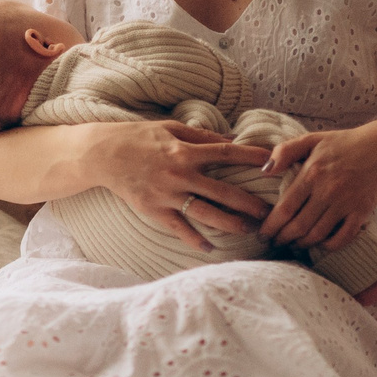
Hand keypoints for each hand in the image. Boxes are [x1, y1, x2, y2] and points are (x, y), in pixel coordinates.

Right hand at [87, 119, 271, 251]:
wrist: (102, 155)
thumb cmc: (138, 137)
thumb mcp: (170, 128)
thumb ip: (201, 135)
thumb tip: (231, 138)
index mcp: (186, 151)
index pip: (226, 154)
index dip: (251, 157)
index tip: (273, 163)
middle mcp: (180, 174)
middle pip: (223, 192)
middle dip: (250, 203)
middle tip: (272, 212)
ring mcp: (167, 195)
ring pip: (206, 213)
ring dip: (231, 223)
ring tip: (251, 230)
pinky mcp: (154, 210)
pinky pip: (179, 228)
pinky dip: (195, 240)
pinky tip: (211, 248)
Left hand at [256, 123, 376, 250]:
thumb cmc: (343, 143)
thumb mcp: (312, 139)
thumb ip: (285, 151)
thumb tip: (264, 171)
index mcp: (312, 173)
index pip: (285, 208)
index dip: (270, 225)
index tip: (262, 234)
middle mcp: (328, 191)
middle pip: (298, 226)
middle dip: (282, 239)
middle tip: (273, 243)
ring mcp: (346, 203)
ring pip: (318, 234)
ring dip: (301, 244)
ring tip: (292, 245)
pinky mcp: (362, 212)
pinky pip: (343, 237)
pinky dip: (329, 245)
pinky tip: (319, 244)